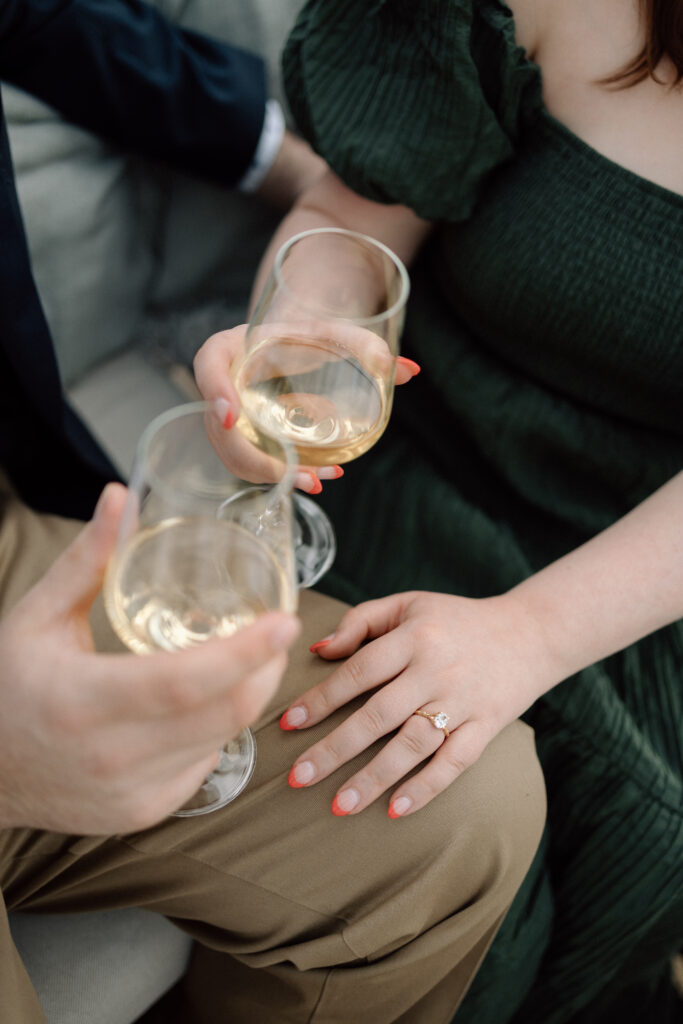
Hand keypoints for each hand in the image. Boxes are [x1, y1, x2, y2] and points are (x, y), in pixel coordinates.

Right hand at [0, 484, 298, 834]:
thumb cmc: (7, 688)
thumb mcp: (37, 619)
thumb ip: (86, 560)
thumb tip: (120, 497)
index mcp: (83, 700)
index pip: (184, 681)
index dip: (243, 653)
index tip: (283, 622)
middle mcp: (111, 755)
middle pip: (222, 714)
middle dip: (266, 670)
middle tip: (277, 634)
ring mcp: (131, 793)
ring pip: (221, 740)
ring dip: (246, 697)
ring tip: (247, 660)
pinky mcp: (141, 813)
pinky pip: (204, 766)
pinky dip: (217, 731)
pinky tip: (204, 704)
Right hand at [194, 325, 420, 491]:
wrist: (293, 348)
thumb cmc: (308, 336)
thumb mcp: (335, 335)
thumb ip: (368, 347)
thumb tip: (408, 371)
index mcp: (230, 348)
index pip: (209, 367)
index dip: (215, 392)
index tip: (232, 416)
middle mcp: (221, 384)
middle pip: (221, 428)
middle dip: (259, 459)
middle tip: (302, 473)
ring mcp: (226, 416)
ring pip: (234, 454)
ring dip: (273, 475)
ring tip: (319, 482)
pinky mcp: (240, 438)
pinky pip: (249, 462)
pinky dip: (278, 475)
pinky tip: (315, 478)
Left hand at [279, 591, 551, 817]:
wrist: (530, 633)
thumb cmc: (456, 620)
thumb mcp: (408, 604)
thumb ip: (361, 621)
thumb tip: (319, 650)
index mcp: (414, 637)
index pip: (359, 671)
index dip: (322, 698)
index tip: (289, 724)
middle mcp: (437, 670)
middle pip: (378, 715)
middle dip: (335, 749)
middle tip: (298, 778)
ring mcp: (463, 702)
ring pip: (413, 746)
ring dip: (374, 778)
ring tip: (339, 806)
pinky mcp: (486, 727)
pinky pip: (454, 763)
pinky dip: (426, 788)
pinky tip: (395, 810)